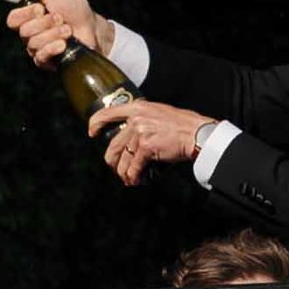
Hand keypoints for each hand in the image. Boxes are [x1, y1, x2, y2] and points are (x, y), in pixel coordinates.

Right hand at [7, 0, 106, 66]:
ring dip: (53, 33)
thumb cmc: (74, 9)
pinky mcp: (47, 62)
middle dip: (45, 23)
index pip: (12, 19)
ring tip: (67, 30)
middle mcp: (30, 34)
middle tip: (60, 18)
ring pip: (34, 43)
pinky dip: (52, 48)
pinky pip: (40, 57)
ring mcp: (37, 49)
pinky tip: (63, 44)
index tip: (41, 8)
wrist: (92, 26)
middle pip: (24, 31)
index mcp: (28, 18)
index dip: (25, 13)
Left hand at [87, 98, 211, 185]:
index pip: (109, 113)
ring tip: (128, 178)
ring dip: (123, 172)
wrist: (196, 133)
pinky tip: (135, 180)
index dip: (96, 123)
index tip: (92, 132)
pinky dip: (133, 176)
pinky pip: (134, 167)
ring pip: (123, 159)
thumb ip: (145, 119)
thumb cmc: (183, 124)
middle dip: (112, 160)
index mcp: (138, 108)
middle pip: (113, 144)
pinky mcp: (146, 148)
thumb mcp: (160, 112)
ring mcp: (140, 133)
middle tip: (115, 167)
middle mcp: (136, 120)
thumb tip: (135, 133)